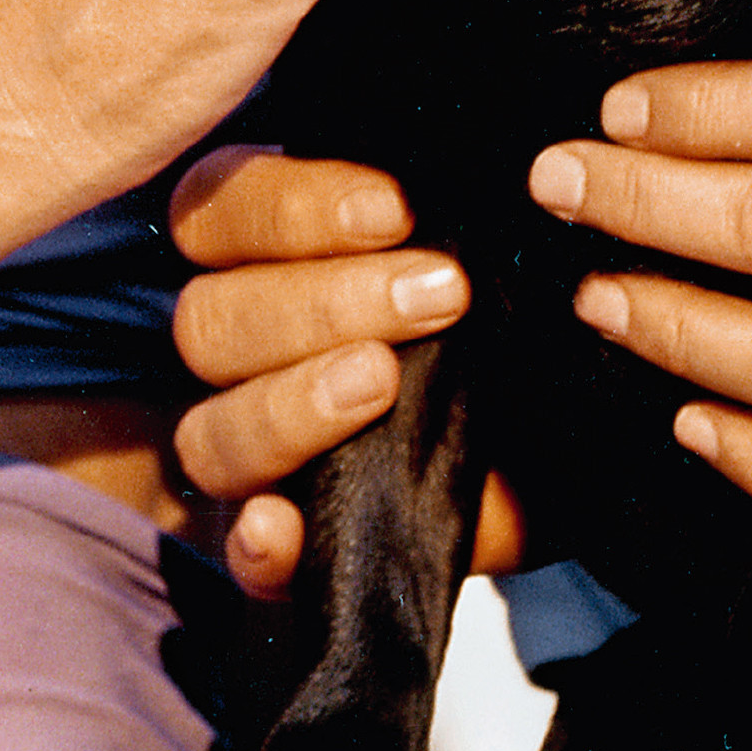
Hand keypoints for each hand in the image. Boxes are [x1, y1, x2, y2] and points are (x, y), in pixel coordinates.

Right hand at [167, 145, 524, 599]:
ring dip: (292, 404)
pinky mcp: (273, 552)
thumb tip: (485, 197)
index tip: (399, 209)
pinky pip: (233, 551)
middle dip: (324, 301)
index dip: (295, 204)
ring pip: (208, 431)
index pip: (217, 205)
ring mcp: (244, 460)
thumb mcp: (488, 273)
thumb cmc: (502, 341)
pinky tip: (283, 525)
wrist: (545, 460)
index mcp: (264, 262)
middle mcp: (236, 359)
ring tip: (384, 381)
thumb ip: (460, 231)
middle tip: (442, 292)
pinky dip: (256, 539)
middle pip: (206, 318)